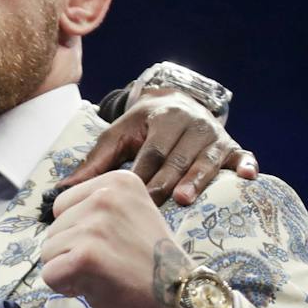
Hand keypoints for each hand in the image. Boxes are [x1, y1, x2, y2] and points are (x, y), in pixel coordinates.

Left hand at [40, 169, 191, 307]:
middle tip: (109, 262)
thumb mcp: (130, 214)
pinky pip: (49, 275)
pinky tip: (95, 286)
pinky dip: (65, 287)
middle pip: (52, 228)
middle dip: (71, 251)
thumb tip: (56, 212)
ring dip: (69, 270)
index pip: (62, 204)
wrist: (180, 297)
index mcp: (118, 181)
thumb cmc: (150, 262)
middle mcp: (106, 196)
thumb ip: (96, 207)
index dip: (77, 231)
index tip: (109, 243)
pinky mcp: (85, 256)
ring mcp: (95, 226)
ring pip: (47, 252)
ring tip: (105, 273)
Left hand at [63, 90, 256, 205]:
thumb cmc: (139, 129)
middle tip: (152, 206)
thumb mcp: (116, 138)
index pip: (150, 151)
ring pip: (206, 159)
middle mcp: (189, 123)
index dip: (141, 175)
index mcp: (159, 118)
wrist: (175, 101)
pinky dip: (246, 164)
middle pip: (177, 158)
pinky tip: (249, 175)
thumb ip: (93, 166)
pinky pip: (241, 154)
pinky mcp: (232, 145)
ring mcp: (212, 134)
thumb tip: (58, 194)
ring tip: (184, 199)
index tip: (130, 198)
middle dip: (165, 183)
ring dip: (197, 179)